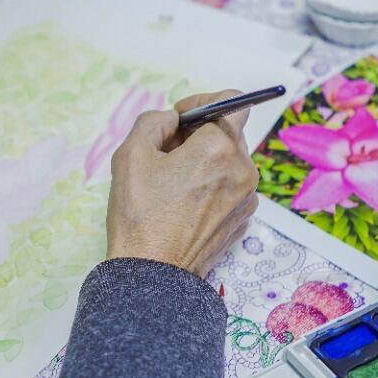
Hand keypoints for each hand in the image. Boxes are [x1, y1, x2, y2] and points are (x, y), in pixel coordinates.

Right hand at [105, 90, 259, 277]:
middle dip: (201, 135)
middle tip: (168, 152)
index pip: (232, 102)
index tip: (181, 119)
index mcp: (219, 148)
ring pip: (230, 163)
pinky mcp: (242, 220)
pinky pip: (231, 189)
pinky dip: (212, 187)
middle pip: (230, 133)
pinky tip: (185, 204)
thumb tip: (172, 120)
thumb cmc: (141, 216)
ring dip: (207, 162)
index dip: (203, 103)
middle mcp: (242, 170)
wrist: (153, 275)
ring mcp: (246, 198)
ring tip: (174, 183)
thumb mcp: (131, 155)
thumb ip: (154, 121)